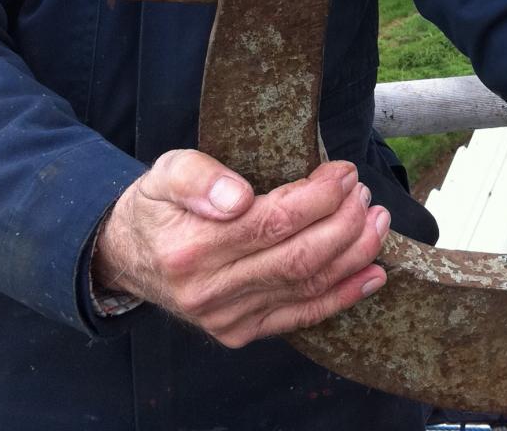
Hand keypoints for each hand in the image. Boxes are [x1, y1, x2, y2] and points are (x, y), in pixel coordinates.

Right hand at [93, 150, 389, 346]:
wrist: (128, 257)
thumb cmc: (157, 207)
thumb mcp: (165, 173)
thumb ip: (198, 178)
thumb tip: (239, 197)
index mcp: (190, 248)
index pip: (273, 221)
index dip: (319, 197)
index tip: (344, 172)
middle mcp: (208, 291)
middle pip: (298, 257)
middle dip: (345, 222)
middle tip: (364, 193)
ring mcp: (225, 318)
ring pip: (306, 286)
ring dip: (353, 254)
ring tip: (378, 220)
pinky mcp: (239, 332)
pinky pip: (301, 316)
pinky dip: (343, 295)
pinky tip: (374, 273)